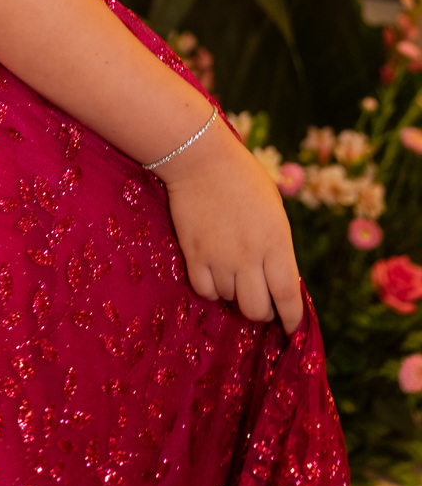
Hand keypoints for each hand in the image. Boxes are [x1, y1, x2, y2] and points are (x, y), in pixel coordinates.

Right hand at [160, 117, 303, 333]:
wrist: (200, 157)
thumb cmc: (243, 177)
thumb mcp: (274, 210)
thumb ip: (277, 246)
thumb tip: (277, 280)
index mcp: (276, 242)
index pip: (288, 297)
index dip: (291, 319)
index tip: (291, 328)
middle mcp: (249, 255)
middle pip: (257, 309)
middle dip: (262, 310)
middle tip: (260, 298)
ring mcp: (219, 256)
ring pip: (229, 299)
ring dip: (234, 293)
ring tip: (233, 272)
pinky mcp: (193, 253)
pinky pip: (204, 290)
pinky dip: (211, 288)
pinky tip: (213, 273)